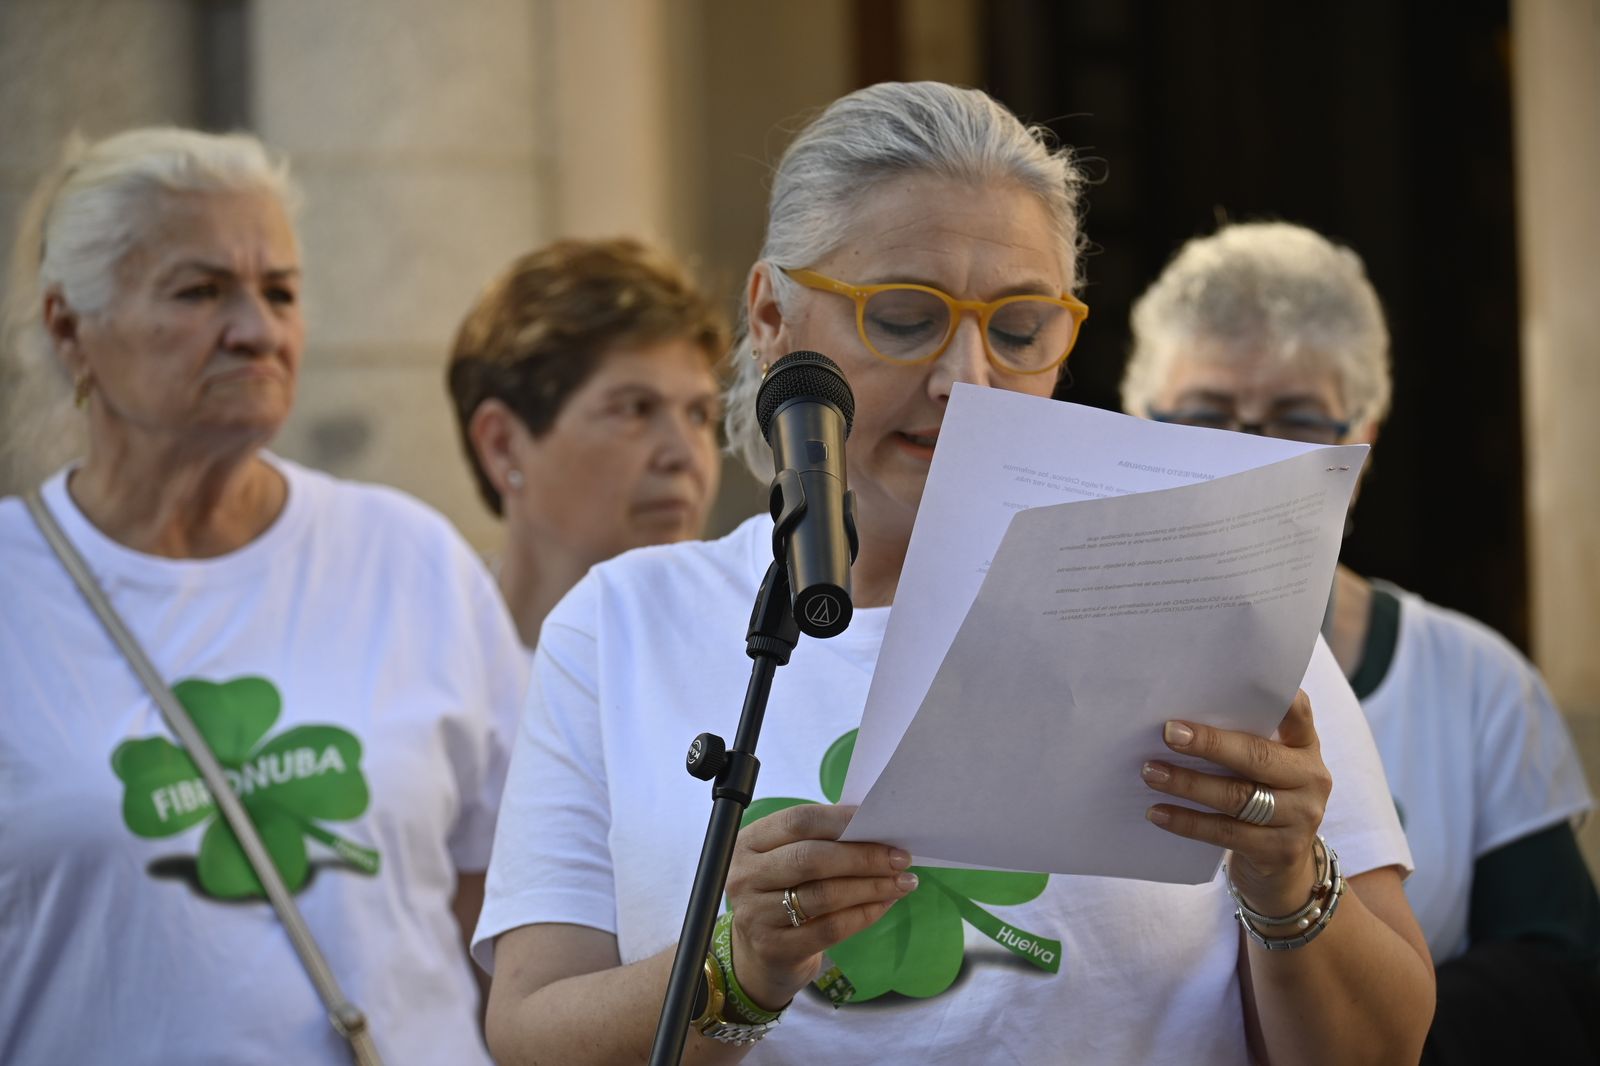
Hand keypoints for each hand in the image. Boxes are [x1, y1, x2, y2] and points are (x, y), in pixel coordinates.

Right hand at [724, 803, 917, 1009]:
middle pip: (811, 858)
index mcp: (750, 841)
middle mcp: (746, 876)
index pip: (797, 822)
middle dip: (863, 856)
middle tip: (900, 858)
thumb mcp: (786, 858)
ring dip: (871, 886)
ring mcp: (755, 914)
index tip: (879, 821)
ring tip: (902, 882)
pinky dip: (864, 914)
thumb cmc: (783, 891)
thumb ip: (821, 840)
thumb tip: (875, 826)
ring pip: (824, 895)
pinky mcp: (775, 948)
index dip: (840, 820)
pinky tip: (884, 904)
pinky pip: (830, 928)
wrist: (759, 952)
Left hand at [1140, 690, 1331, 917]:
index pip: (1297, 710)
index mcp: (1305, 746)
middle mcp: (1311, 777)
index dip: (1273, 694)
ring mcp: (1301, 817)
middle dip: (1209, 744)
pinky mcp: (1281, 851)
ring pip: (1237, 797)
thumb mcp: (1266, 770)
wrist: (1285, 871)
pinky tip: (1157, 813)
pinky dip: (1187, 822)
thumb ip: (1242, 743)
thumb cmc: (1263, 801)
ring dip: (1188, 783)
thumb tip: (1178, 722)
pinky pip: (1226, 832)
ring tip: (1150, 772)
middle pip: (1257, 756)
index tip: (1231, 680)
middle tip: (1168, 733)